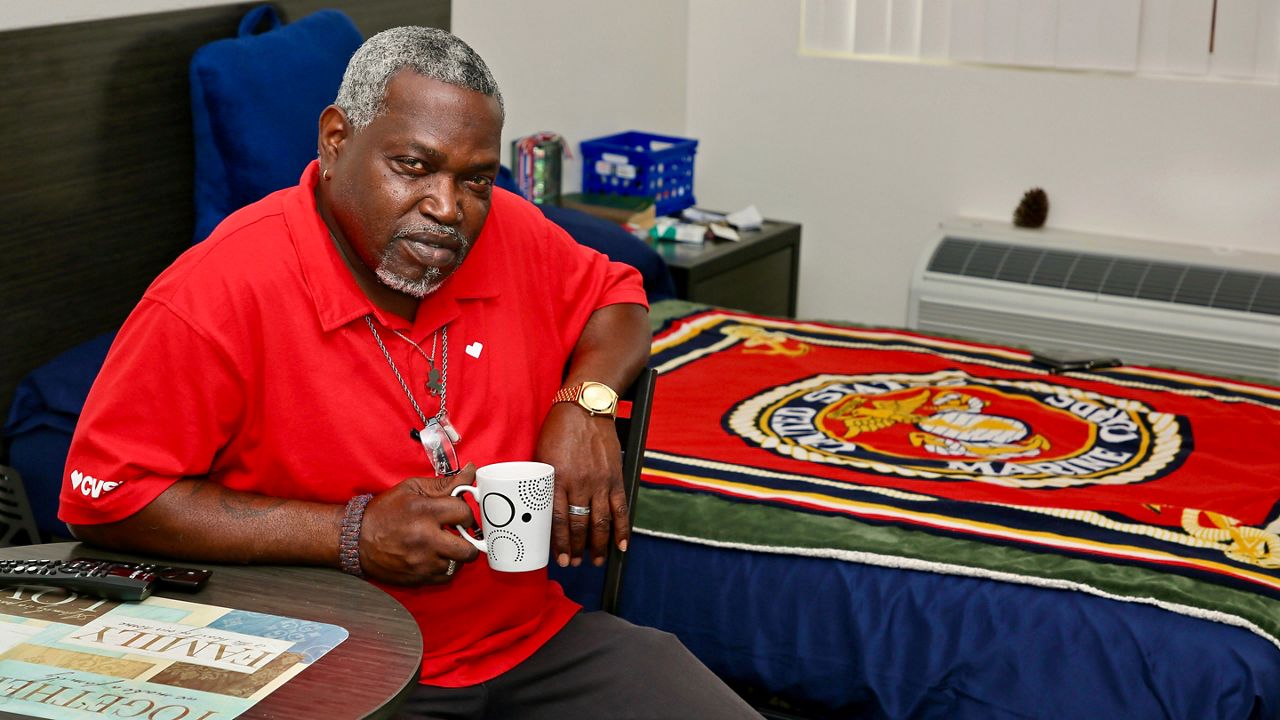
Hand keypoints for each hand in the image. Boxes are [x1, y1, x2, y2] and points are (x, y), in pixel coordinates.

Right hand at [356, 464, 479, 584]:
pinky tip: (435, 556)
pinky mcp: (417, 578)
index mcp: (424, 512)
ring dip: (455, 554)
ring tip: (444, 545)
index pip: (464, 513)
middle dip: (469, 540)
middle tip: (459, 534)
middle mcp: (425, 539)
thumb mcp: (412, 489)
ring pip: (458, 564)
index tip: (459, 516)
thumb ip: (445, 483)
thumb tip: (470, 471)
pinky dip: (445, 567)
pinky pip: (446, 577)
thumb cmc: (384, 512)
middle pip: (468, 548)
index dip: (465, 514)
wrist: (356, 539)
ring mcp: (421, 562)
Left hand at [536, 404, 625, 567]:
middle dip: (577, 548)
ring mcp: (600, 481)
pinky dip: (622, 529)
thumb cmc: (558, 430)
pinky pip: (620, 508)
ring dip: (598, 545)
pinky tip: (621, 546)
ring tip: (595, 560)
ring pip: (601, 522)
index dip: (560, 544)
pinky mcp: (615, 477)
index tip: (560, 559)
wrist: (585, 408)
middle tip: (575, 562)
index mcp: (557, 478)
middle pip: (579, 525)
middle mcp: (580, 483)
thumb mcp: (541, 456)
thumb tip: (537, 509)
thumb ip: (542, 483)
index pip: (558, 519)